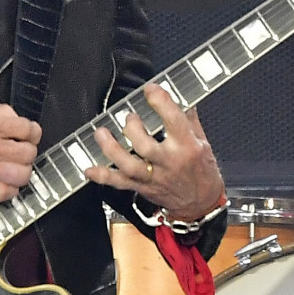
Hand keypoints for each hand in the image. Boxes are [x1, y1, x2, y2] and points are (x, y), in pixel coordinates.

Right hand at [0, 104, 41, 201]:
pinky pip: (7, 193)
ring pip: (23, 174)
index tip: (28, 134)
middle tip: (20, 150)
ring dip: (22, 171)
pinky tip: (6, 181)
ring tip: (15, 167)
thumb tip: (19, 122)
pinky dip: (10, 189)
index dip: (32, 132)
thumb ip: (0, 113)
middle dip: (28, 151)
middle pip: (29, 153)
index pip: (28, 129)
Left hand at [83, 84, 225, 219]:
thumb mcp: (203, 142)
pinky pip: (120, 183)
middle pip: (145, 145)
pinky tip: (90, 169)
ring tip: (101, 134)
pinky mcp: (143, 188)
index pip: (173, 120)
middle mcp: (169, 162)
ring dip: (112, 149)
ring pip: (129, 165)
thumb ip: (189, 120)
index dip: (160, 102)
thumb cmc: (203, 173)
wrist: (201, 204)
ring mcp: (154, 177)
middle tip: (129, 118)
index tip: (150, 90)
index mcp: (187, 146)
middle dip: (132, 128)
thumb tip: (180, 98)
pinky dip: (103, 176)